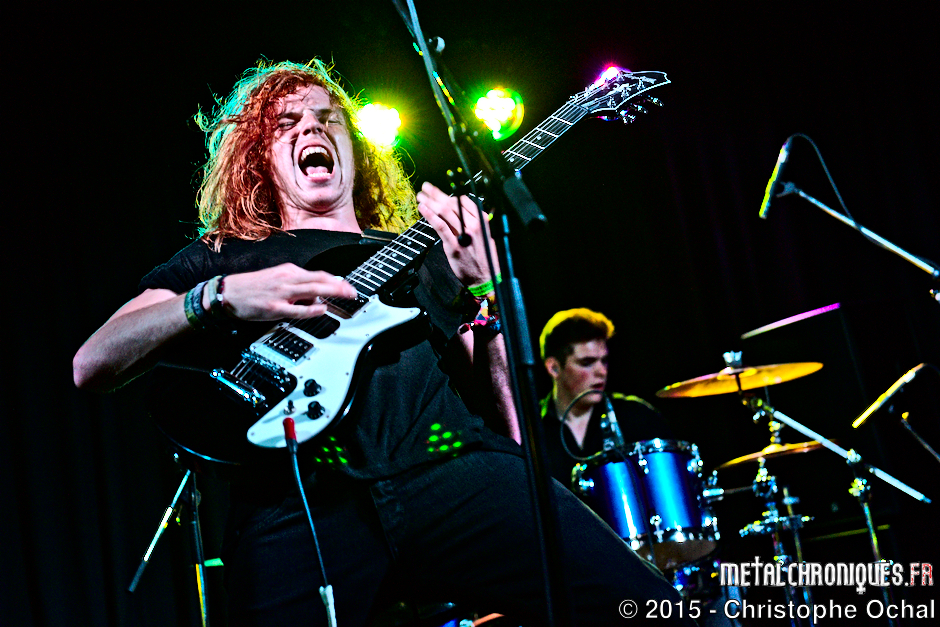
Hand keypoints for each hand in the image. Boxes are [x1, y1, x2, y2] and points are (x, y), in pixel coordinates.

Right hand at [218, 263, 358, 320]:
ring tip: (346, 295)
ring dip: (332, 292)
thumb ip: (297, 286)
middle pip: (320, 279)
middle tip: (353, 291)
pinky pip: (297, 309)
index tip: (347, 285)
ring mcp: (281, 293)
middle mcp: (287, 278)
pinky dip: (312, 308)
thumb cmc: (252, 287)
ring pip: (312, 290)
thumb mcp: (277, 279)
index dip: (335, 279)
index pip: (318, 274)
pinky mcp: (275, 307)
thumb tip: (316, 295)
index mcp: (288, 271)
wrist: (228, 292)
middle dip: (339, 285)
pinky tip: (322, 308)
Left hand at [416, 182, 498, 287]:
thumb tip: (458, 212)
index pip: (462, 201)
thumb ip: (473, 223)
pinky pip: (440, 227)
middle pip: (452, 204)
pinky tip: (423, 209)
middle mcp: (473, 225)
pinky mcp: (454, 245)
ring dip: (430, 202)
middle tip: (426, 188)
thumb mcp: (484, 235)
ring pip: (445, 213)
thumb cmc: (484, 258)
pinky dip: (430, 216)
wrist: (485, 278)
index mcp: (481, 220)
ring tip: (421, 197)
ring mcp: (463, 235)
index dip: (448, 195)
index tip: (438, 193)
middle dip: (436, 194)